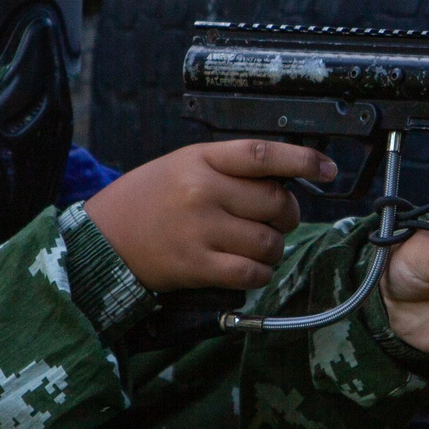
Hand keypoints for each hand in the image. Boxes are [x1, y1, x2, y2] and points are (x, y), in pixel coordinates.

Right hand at [81, 140, 333, 291]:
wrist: (101, 239)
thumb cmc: (145, 200)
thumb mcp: (182, 166)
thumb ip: (228, 169)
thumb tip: (284, 182)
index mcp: (200, 159)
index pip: (262, 154)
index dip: (302, 160)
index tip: (327, 168)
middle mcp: (202, 191)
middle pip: (276, 203)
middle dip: (286, 215)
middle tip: (276, 220)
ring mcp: (200, 230)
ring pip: (269, 242)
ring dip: (274, 249)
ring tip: (256, 246)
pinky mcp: (197, 266)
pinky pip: (251, 273)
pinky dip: (259, 274)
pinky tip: (248, 268)